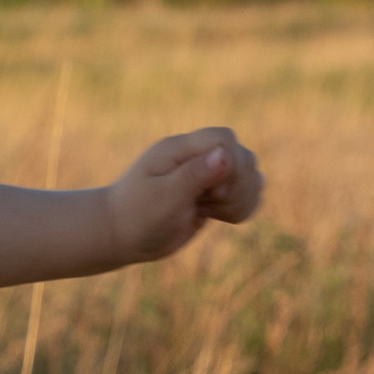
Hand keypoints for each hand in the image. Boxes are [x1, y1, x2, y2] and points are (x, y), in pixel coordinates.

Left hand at [102, 126, 262, 265]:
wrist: (121, 235)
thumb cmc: (136, 215)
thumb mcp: (162, 197)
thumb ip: (194, 175)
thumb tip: (226, 154)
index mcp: (179, 148)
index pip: (225, 138)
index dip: (231, 164)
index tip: (212, 190)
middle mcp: (197, 156)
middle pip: (245, 157)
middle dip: (237, 186)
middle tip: (206, 203)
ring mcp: (209, 175)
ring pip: (252, 177)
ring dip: (241, 199)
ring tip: (208, 211)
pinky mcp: (216, 194)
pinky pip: (249, 195)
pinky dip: (242, 208)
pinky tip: (217, 216)